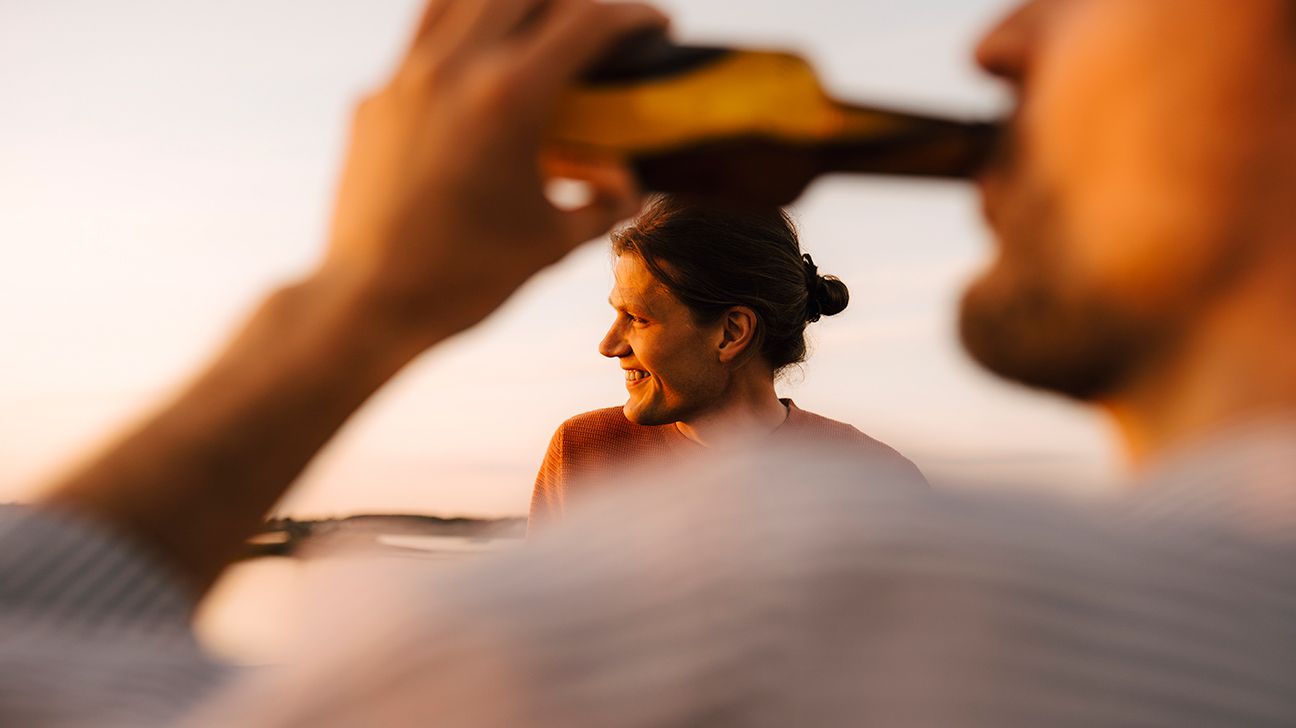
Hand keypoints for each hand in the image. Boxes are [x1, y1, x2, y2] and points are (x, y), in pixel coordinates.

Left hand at [322, 0, 666, 350]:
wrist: (369, 303)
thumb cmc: (467, 277)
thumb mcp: (552, 241)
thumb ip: (602, 205)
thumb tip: (630, 188)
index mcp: (509, 96)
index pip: (586, 21)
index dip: (633, 16)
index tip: (657, 26)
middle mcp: (454, 68)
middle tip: (598, 24)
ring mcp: (404, 78)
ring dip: (508, 3)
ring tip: (533, 24)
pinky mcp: (372, 101)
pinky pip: (420, 46)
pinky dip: (459, 45)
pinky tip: (476, 82)